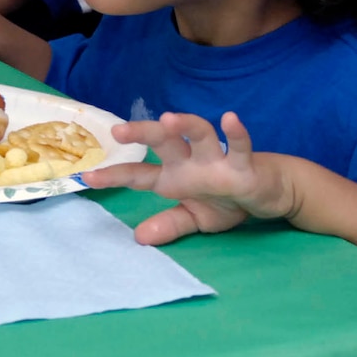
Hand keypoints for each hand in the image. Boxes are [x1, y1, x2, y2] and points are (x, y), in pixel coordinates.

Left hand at [84, 112, 300, 245]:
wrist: (269, 192)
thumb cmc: (228, 199)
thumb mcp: (195, 218)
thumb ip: (170, 225)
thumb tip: (140, 238)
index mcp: (175, 175)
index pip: (139, 174)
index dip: (114, 175)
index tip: (88, 177)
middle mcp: (191, 162)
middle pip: (164, 142)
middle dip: (142, 133)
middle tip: (119, 131)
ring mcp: (217, 160)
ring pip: (200, 135)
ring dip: (185, 126)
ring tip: (169, 119)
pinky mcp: (244, 165)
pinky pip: (241, 147)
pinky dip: (237, 134)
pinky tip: (230, 119)